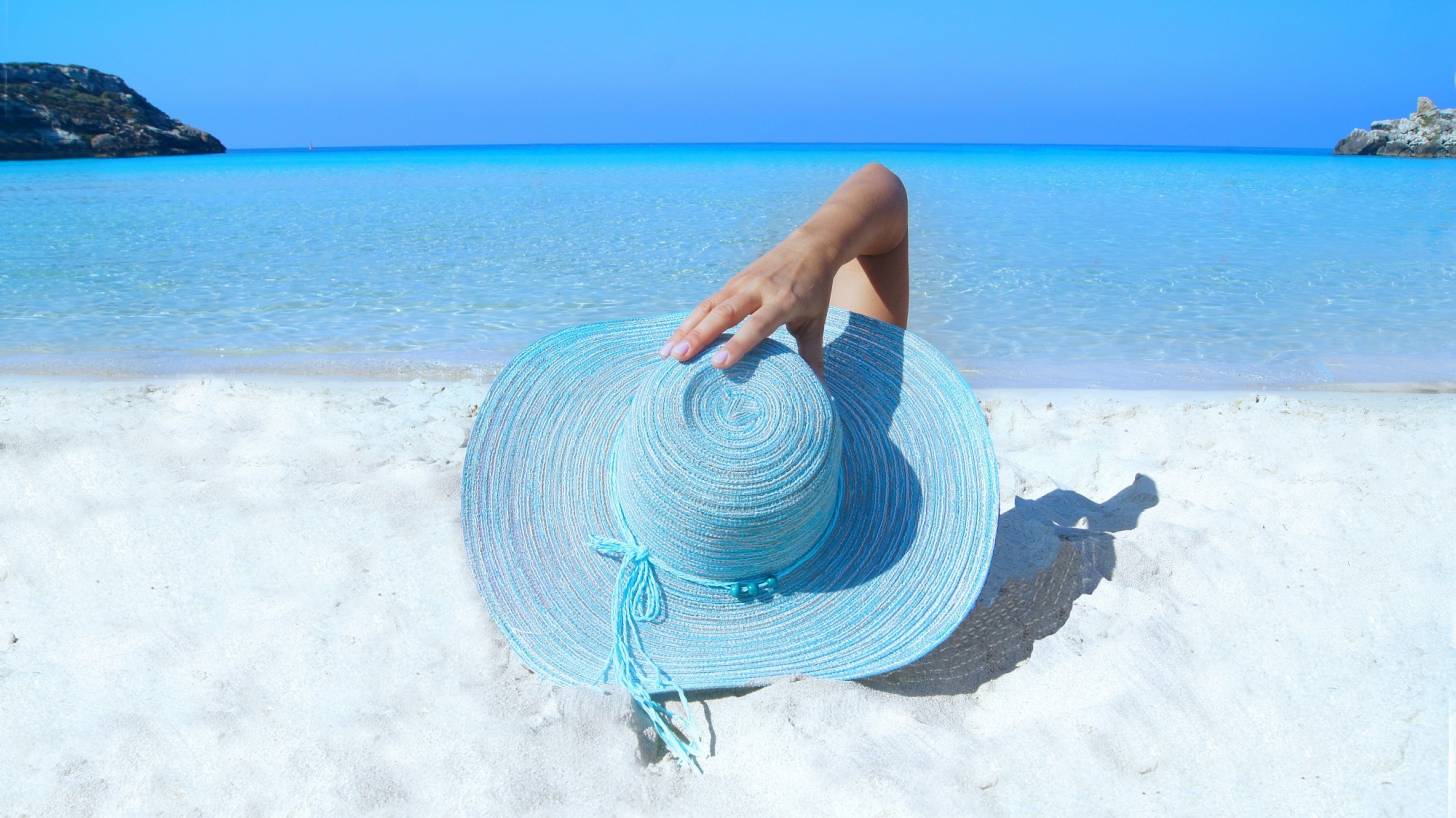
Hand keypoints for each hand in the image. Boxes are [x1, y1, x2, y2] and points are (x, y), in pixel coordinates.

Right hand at [658, 230, 837, 375]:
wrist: (810, 246)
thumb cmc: (814, 290)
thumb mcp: (816, 320)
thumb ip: (812, 354)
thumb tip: (818, 390)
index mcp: (783, 301)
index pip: (757, 325)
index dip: (738, 344)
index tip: (719, 363)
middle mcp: (758, 290)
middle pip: (724, 314)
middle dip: (700, 336)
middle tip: (679, 358)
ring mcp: (741, 284)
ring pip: (708, 307)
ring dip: (686, 329)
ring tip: (667, 353)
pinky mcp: (731, 282)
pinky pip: (706, 303)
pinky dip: (688, 322)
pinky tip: (673, 341)